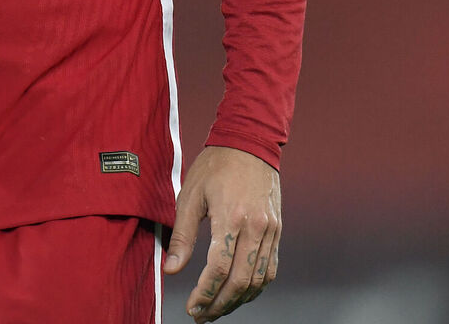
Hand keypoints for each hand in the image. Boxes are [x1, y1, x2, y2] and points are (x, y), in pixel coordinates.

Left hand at [163, 146, 280, 319]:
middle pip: (240, 281)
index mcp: (231, 217)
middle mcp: (256, 227)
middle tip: (201, 315)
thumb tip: (171, 269)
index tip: (191, 307)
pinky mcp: (277, 230)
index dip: (204, 293)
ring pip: (258, 281)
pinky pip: (270, 269)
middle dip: (219, 304)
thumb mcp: (190, 194)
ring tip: (218, 308)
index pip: (219, 269)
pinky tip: (239, 292)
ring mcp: (271, 230)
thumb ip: (182, 234)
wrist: (249, 142)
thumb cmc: (215, 165)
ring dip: (238, 301)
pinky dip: (255, 287)